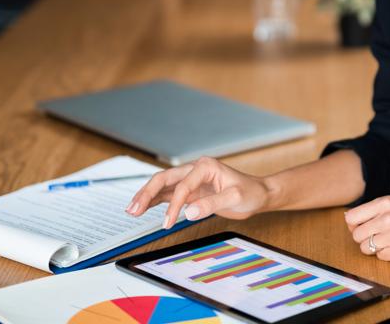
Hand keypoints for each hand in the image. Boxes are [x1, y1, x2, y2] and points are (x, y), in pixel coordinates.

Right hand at [126, 156, 272, 227]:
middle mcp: (194, 170)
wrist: (258, 194)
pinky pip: (168, 194)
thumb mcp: (235, 198)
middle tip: (132, 210)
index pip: (182, 186)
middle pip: (164, 179)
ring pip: (162, 186)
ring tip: (131, 210)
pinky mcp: (190, 191)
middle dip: (146, 194)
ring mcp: (190, 180)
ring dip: (146, 197)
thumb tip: (188, 213)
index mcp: (205, 166)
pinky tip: (143, 207)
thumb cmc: (250, 192)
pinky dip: (154, 201)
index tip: (167, 222)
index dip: (173, 205)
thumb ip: (211, 204)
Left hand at [344, 196, 389, 262]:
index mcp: (386, 202)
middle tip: (382, 240)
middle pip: (357, 235)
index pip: (351, 217)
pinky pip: (381, 257)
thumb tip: (349, 219)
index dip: (355, 226)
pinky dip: (389, 256)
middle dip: (365, 240)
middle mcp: (387, 216)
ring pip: (366, 248)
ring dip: (377, 249)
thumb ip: (378, 211)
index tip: (365, 229)